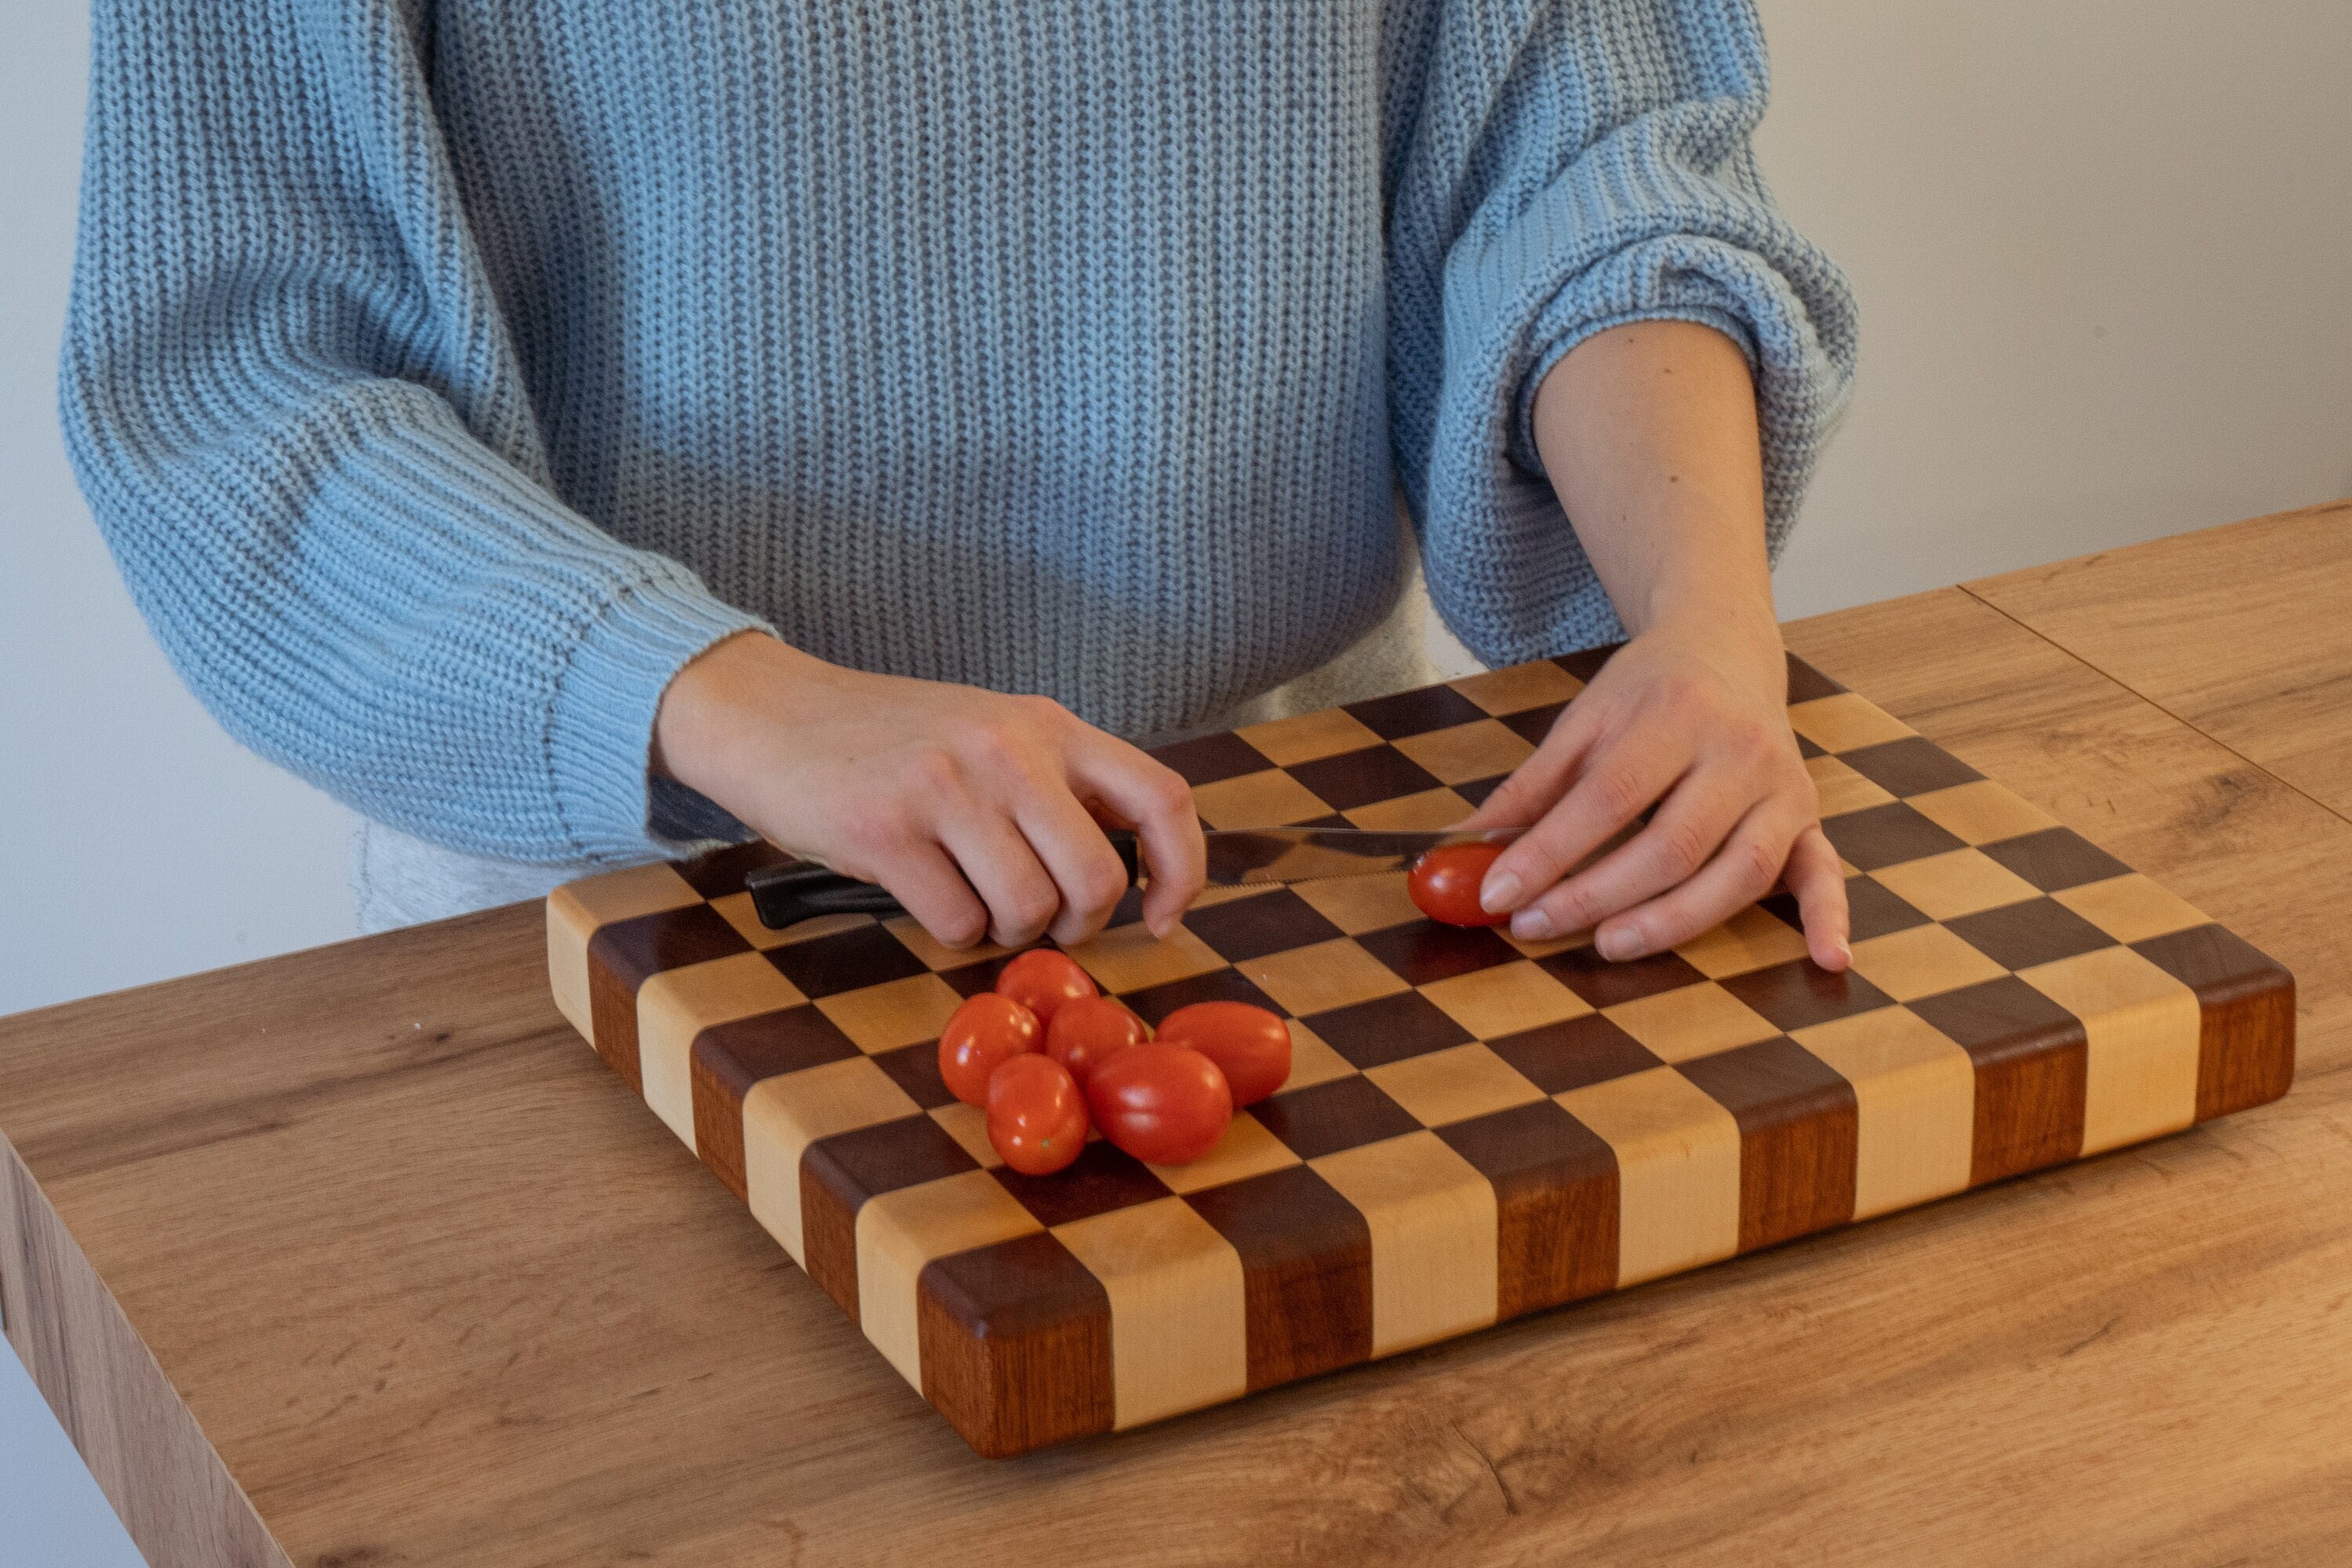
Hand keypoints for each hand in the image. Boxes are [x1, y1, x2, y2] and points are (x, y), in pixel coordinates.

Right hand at [652, 633, 1205, 949]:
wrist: (769, 713)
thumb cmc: (886, 740)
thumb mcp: (989, 733)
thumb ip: (1056, 786)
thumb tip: (1126, 875)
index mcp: (1047, 724)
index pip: (1162, 797)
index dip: (1181, 871)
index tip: (1161, 917)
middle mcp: (1008, 747)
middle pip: (1097, 879)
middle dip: (1075, 924)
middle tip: (1038, 921)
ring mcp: (947, 786)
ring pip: (1027, 910)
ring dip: (1003, 931)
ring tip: (967, 897)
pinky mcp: (887, 830)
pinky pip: (957, 925)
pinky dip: (948, 931)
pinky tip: (919, 892)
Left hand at [1460, 615, 1849, 969]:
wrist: (1725, 646)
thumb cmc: (1648, 690)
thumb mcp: (1584, 719)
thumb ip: (1532, 785)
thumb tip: (1467, 846)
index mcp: (1676, 713)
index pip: (1608, 798)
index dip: (1550, 853)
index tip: (1498, 895)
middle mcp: (1739, 750)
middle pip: (1671, 845)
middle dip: (1596, 896)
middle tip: (1536, 926)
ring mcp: (1782, 787)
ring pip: (1737, 873)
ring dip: (1673, 922)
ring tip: (1608, 945)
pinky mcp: (1809, 815)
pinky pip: (1826, 871)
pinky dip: (1828, 917)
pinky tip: (1827, 960)